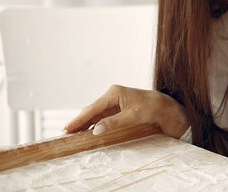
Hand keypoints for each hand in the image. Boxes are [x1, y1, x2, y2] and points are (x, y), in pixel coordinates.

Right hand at [63, 85, 189, 138]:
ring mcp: (113, 100)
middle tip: (65, 133)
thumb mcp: (132, 116)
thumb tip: (96, 130)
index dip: (79, 119)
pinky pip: (101, 115)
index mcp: (114, 93)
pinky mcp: (116, 106)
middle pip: (91, 110)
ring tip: (72, 134)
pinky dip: (93, 123)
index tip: (67, 128)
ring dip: (85, 123)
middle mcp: (111, 94)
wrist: (162, 106)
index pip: (92, 108)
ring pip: (95, 113)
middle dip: (79, 121)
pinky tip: (86, 131)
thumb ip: (113, 122)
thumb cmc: (149, 108)